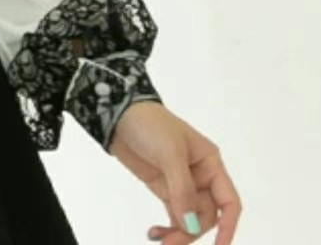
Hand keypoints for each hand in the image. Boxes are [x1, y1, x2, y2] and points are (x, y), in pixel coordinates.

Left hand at [107, 101, 241, 243]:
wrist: (118, 114)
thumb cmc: (150, 124)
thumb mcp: (169, 153)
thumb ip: (182, 190)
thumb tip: (191, 225)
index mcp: (210, 163)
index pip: (228, 201)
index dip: (228, 226)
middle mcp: (201, 176)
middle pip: (206, 215)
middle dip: (192, 231)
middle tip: (171, 243)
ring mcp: (181, 184)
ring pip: (190, 219)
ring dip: (179, 233)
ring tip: (161, 240)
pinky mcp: (164, 188)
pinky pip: (174, 215)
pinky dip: (168, 227)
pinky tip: (155, 233)